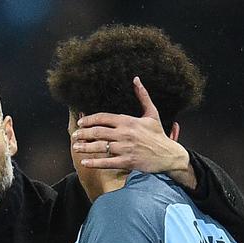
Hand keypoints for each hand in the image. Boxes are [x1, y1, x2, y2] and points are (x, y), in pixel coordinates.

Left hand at [71, 76, 196, 188]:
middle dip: (83, 133)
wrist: (169, 155)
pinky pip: (107, 162)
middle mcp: (125, 134)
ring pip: (100, 147)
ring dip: (85, 147)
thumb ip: (143, 96)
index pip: (104, 118)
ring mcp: (125, 148)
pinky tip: (85, 163)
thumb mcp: (152, 113)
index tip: (81, 123)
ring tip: (76, 147)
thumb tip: (136, 79)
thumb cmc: (159, 135)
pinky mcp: (127, 162)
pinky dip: (94, 162)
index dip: (90, 120)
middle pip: (98, 132)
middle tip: (74, 136)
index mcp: (128, 121)